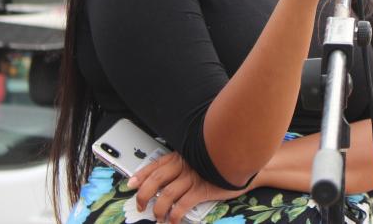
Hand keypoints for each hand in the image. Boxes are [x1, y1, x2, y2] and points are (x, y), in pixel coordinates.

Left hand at [129, 152, 245, 223]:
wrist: (241, 159)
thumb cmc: (221, 159)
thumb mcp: (200, 156)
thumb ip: (186, 162)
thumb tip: (171, 174)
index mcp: (181, 156)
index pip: (155, 165)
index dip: (141, 175)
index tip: (131, 184)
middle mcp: (184, 165)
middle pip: (156, 180)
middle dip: (143, 194)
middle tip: (139, 206)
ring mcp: (192, 178)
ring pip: (166, 195)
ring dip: (158, 209)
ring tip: (157, 217)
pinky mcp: (202, 190)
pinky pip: (182, 206)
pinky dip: (174, 216)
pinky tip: (173, 221)